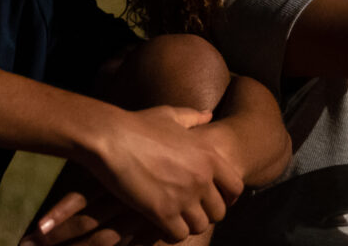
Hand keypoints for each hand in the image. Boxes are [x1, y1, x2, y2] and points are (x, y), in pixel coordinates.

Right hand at [22, 117, 244, 245]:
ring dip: (189, 225)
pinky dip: (172, 233)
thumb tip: (208, 114)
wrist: (111, 137)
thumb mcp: (170, 115)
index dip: (228, 197)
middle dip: (207, 214)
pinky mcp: (162, 212)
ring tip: (177, 220)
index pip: (236, 187)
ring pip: (201, 226)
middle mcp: (202, 178)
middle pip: (219, 212)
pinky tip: (161, 225)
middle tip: (192, 212)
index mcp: (209, 156)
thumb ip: (193, 117)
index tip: (215, 200)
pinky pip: (179, 235)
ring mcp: (183, 197)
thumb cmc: (138, 124)